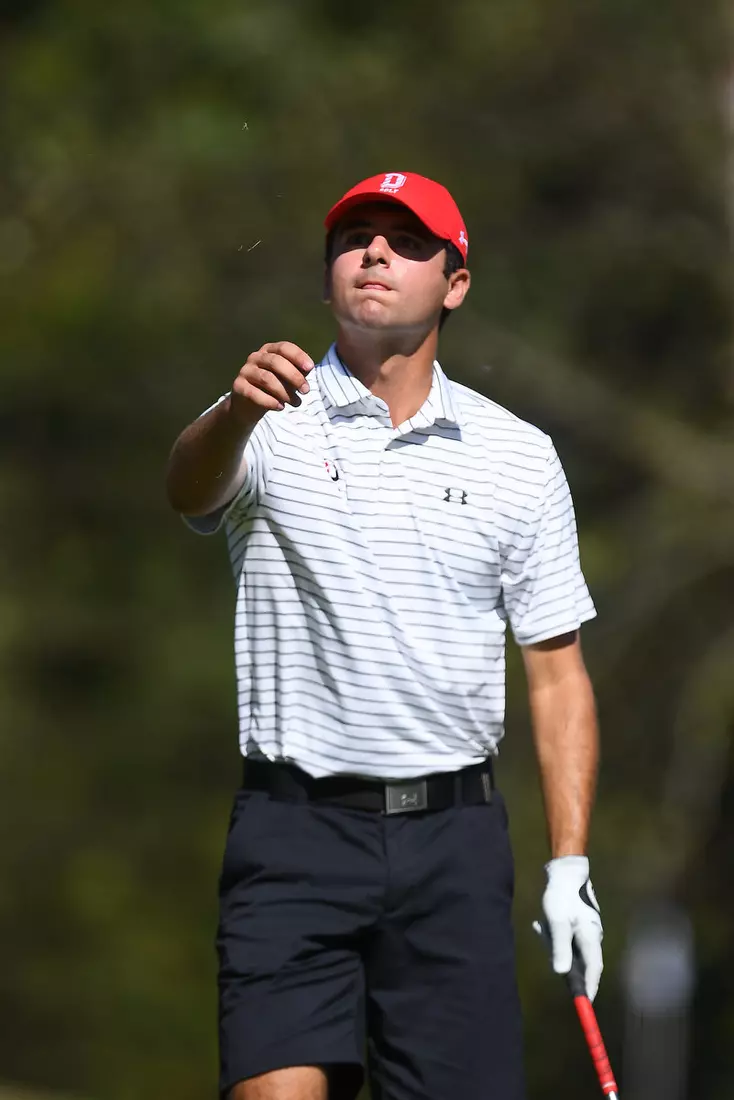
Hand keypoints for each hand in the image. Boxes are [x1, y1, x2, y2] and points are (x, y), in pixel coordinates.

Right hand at [231, 342, 313, 423]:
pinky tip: (280, 407)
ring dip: (285, 392)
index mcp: (269, 350)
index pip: (284, 348)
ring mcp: (245, 371)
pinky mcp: (238, 386)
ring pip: (267, 378)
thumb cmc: (273, 389)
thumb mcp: (287, 379)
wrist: (248, 407)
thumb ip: (297, 372)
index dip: (298, 356)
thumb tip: (308, 368)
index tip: (310, 367)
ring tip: (296, 403)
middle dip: (294, 376)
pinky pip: (254, 393)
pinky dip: (269, 401)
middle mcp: (255, 357)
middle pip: (276, 362)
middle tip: (306, 390)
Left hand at [535, 855, 602, 1000]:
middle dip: (563, 961)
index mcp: (590, 937)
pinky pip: (566, 936)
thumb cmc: (562, 896)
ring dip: (555, 943)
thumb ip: (560, 947)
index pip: (593, 970)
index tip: (584, 1005)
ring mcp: (586, 928)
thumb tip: (562, 973)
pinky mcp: (578, 922)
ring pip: (571, 947)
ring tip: (542, 928)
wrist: (564, 871)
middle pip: (581, 960)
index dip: (589, 988)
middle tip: (548, 950)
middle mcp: (592, 935)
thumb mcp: (557, 922)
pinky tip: (541, 925)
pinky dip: (554, 934)